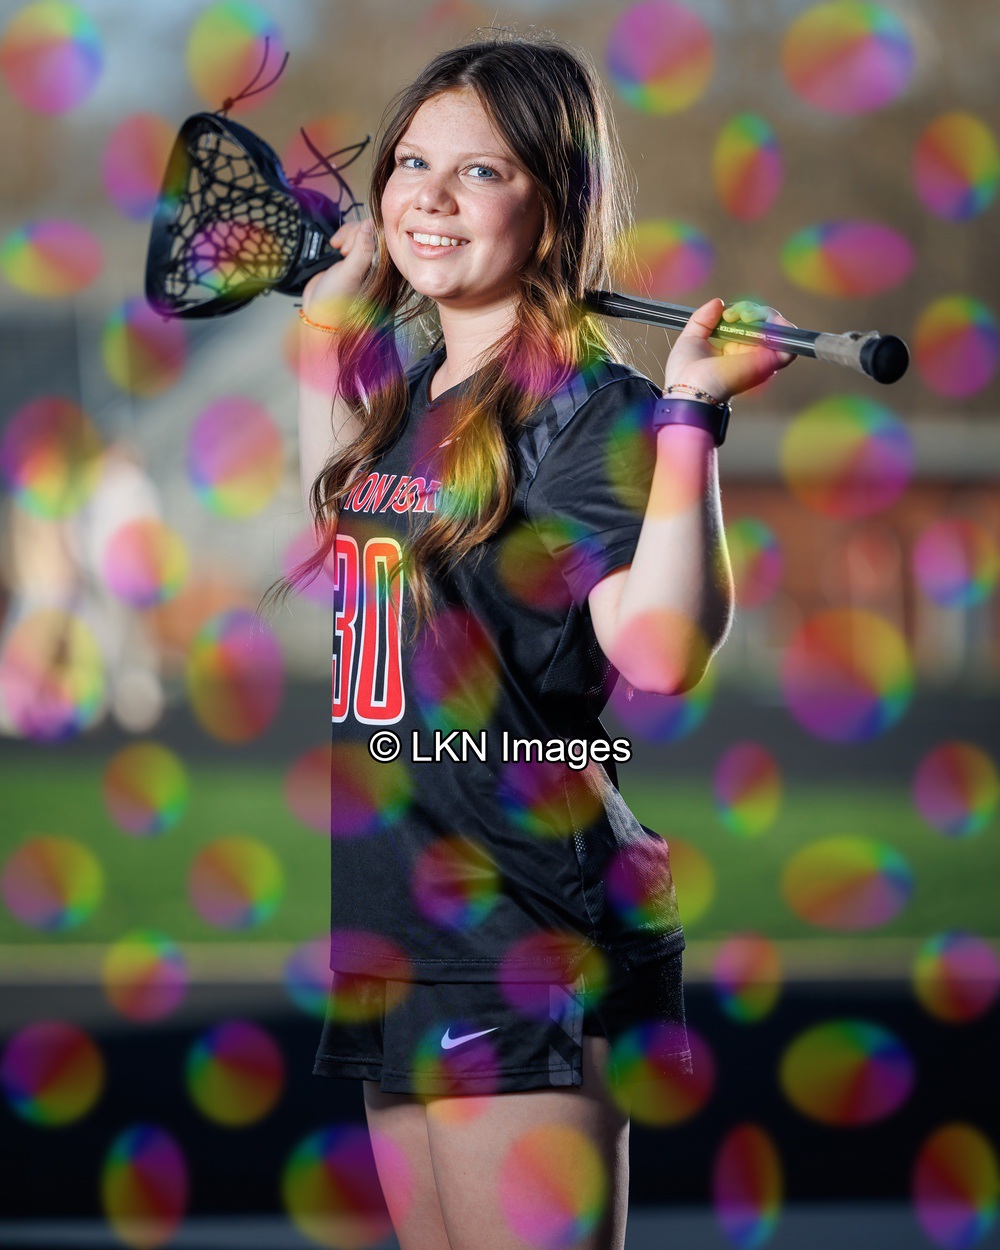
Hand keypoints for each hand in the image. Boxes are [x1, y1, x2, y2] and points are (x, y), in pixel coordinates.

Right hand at [301, 217, 376, 322]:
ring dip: (347, 235)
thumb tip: (369, 223)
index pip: (383, 237)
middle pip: (371, 230)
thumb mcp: (350, 273)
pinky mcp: (353, 257)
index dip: (366, 234)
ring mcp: (365, 260)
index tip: (352, 248)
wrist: (318, 312)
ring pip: (361, 231)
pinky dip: (342, 237)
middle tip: (345, 253)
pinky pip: (352, 236)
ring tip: (339, 251)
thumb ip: (362, 249)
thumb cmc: (336, 301)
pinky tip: (335, 246)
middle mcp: (378, 264)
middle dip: (354, 235)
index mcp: (384, 270)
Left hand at [663, 298, 796, 402]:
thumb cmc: (686, 373)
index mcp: (733, 349)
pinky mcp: (770, 361)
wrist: (691, 389)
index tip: (726, 314)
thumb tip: (719, 302)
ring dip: (765, 314)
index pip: (748, 323)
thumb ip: (703, 319)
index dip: (741, 311)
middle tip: (733, 315)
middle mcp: (750, 353)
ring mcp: (761, 357)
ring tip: (745, 316)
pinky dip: (778, 325)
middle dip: (752, 310)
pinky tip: (759, 322)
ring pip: (778, 326)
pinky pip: (787, 339)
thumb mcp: (691, 339)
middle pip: (765, 322)